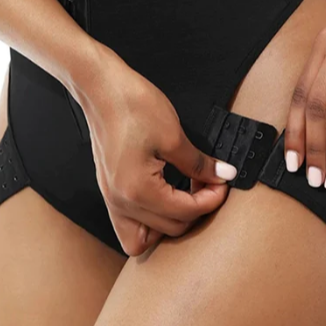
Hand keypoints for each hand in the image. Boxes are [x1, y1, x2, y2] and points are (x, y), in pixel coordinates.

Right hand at [71, 42, 237, 255]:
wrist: (102, 88)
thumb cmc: (132, 106)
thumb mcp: (173, 135)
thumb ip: (199, 163)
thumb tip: (223, 175)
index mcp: (138, 190)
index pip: (185, 212)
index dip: (211, 199)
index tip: (223, 183)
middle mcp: (121, 202)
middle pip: (170, 228)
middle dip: (196, 209)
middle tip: (211, 183)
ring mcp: (112, 198)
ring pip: (146, 236)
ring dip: (172, 221)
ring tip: (188, 194)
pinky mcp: (109, 190)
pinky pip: (129, 224)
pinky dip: (150, 220)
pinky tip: (166, 197)